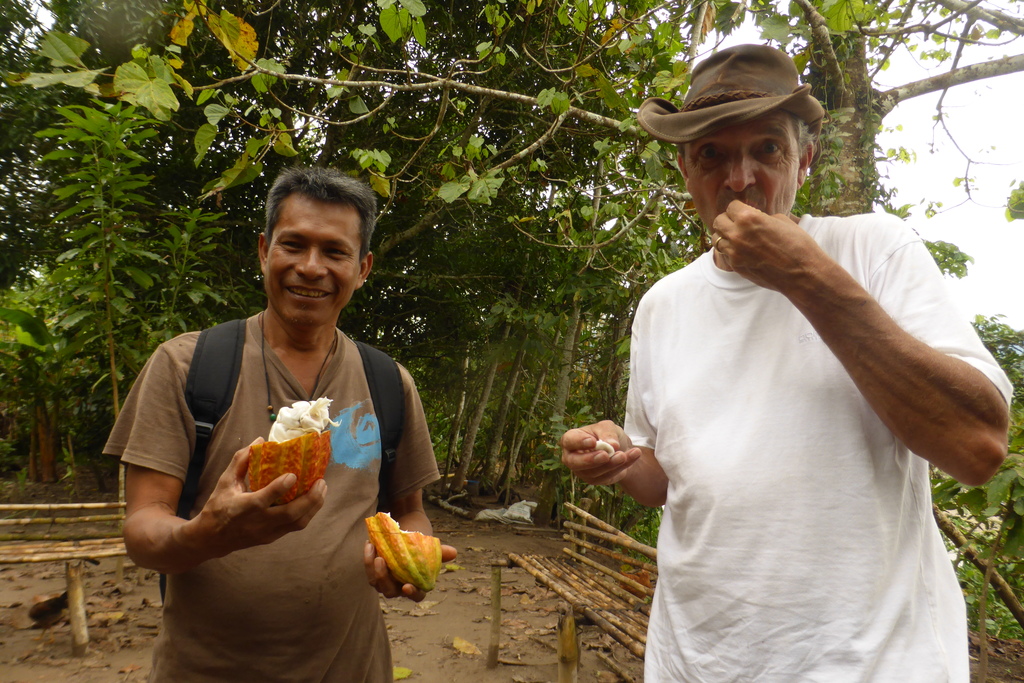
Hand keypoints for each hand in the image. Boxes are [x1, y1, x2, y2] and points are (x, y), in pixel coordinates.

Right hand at [191, 439, 326, 557]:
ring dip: (314, 506)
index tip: (293, 474)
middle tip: (321, 481)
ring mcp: (268, 532)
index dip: (281, 487)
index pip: (266, 498)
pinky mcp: (273, 537)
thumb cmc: (218, 506)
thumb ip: (241, 460)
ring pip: (298, 523)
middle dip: (310, 498)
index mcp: (245, 506)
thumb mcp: (225, 481)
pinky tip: (313, 500)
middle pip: (291, 514)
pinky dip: (308, 513)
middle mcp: (259, 522)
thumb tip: (260, 440)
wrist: (212, 538)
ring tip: (322, 488)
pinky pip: (295, 526)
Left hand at [364, 541, 457, 601]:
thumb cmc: (420, 544)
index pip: (417, 596)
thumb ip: (440, 552)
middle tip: (381, 561)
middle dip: (384, 579)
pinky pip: (369, 571)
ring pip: (376, 583)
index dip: (413, 593)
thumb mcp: (429, 546)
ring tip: (374, 549)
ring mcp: (386, 581)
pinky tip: (369, 545)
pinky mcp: (375, 573)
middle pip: (390, 592)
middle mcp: (400, 587)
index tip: (407, 586)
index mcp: (417, 585)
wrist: (406, 534)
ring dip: (372, 568)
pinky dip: (367, 559)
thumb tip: (453, 552)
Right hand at [560, 420, 641, 485]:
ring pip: (593, 472)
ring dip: (610, 464)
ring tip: (623, 455)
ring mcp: (582, 471)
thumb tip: (612, 445)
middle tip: (605, 455)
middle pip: (575, 462)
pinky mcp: (595, 480)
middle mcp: (572, 457)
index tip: (593, 441)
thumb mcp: (608, 427)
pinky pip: (606, 477)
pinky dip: (621, 467)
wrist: (620, 449)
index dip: (579, 442)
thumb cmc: (607, 435)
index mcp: (571, 440)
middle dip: (591, 460)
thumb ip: (607, 433)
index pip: (569, 441)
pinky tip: (632, 455)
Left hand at [711, 200, 828, 290]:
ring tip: (739, 238)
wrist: (802, 274)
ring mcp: (734, 253)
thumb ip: (761, 217)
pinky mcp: (736, 267)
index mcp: (748, 218)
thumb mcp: (781, 220)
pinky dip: (731, 251)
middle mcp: (737, 234)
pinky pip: (726, 254)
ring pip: (717, 239)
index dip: (739, 208)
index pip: (731, 206)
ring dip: (726, 236)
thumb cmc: (797, 244)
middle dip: (728, 220)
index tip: (745, 212)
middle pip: (718, 221)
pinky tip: (744, 251)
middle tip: (738, 223)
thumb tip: (754, 217)